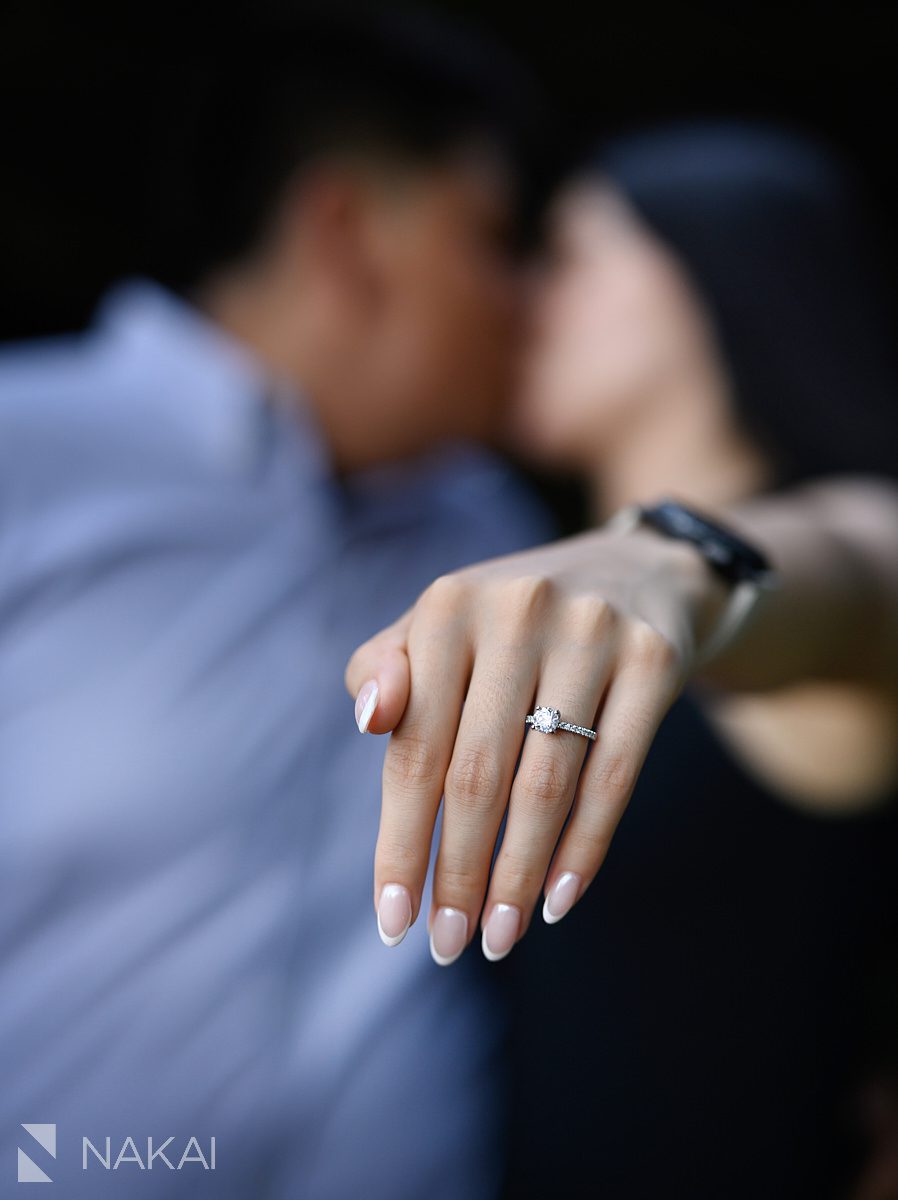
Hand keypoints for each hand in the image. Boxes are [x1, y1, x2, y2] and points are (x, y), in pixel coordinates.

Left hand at [345, 525, 727, 962]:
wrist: (632, 574)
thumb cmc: (507, 624)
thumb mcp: (438, 629)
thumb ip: (383, 669)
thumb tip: (370, 721)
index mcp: (448, 605)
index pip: (414, 747)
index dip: (400, 841)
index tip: (393, 920)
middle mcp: (518, 609)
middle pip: (477, 774)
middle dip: (458, 874)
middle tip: (448, 945)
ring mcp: (592, 633)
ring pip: (547, 784)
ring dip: (518, 876)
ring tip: (499, 937)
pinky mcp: (654, 660)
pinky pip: (616, 776)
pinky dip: (584, 848)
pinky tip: (558, 900)